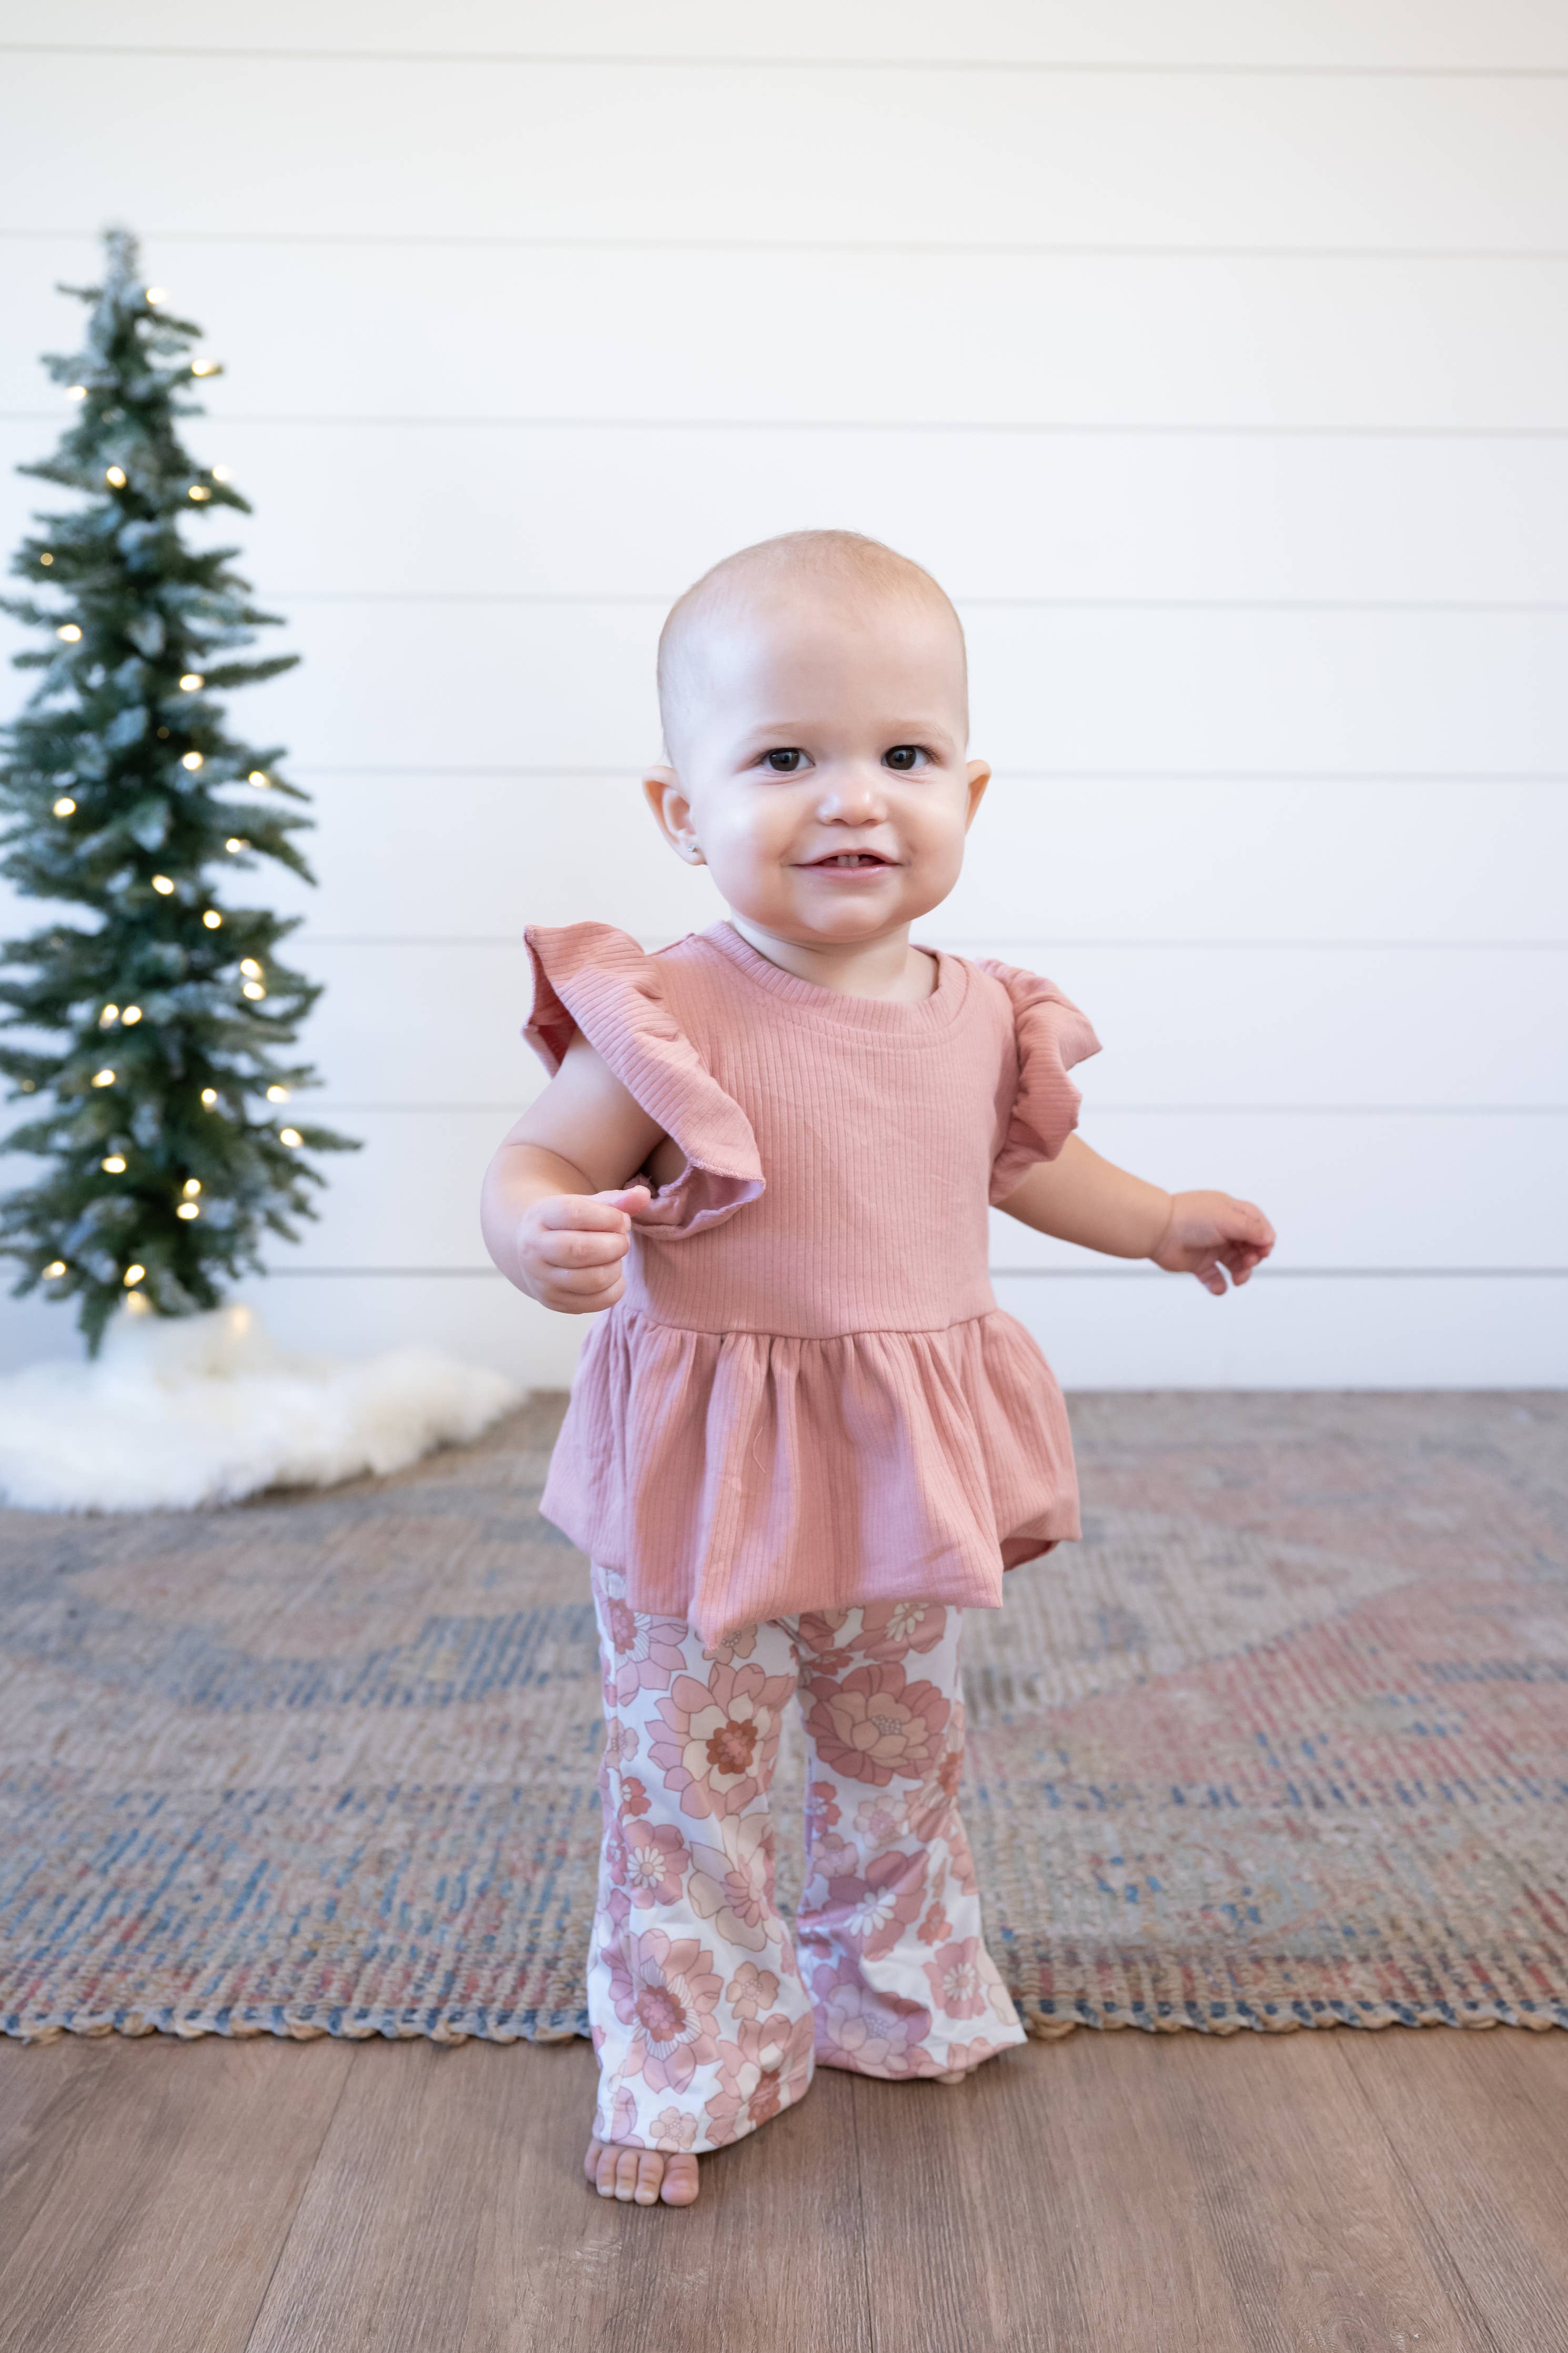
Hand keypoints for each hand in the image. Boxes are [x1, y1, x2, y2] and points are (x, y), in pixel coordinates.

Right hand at [515, 1186, 650, 1313]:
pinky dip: (615, 1288)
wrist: (530, 1251)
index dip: (609, 1217)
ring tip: (615, 1257)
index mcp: (540, 1216)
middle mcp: (534, 1250)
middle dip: (615, 1245)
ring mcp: (542, 1280)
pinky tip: (612, 1275)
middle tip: (622, 1241)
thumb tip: (643, 1195)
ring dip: (616, 1267)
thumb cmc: (566, 1224)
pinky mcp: (555, 1302)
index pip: (574, 1214)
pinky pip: (597, 1301)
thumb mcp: (585, 1205)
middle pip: (581, 1250)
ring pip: (592, 1279)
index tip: (623, 1220)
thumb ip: (616, 1200)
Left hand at [1150, 1190, 1274, 1296]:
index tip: (1264, 1250)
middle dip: (1254, 1258)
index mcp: (1231, 1213)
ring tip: (1237, 1279)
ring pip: (1235, 1264)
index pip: (1257, 1225)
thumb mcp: (1228, 1218)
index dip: (1264, 1238)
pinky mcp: (1198, 1264)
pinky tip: (1218, 1286)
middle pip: (1249, 1247)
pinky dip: (1219, 1285)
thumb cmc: (1190, 1218)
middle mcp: (1222, 1229)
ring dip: (1241, 1273)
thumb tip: (1270, 1239)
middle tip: (1247, 1262)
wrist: (1157, 1230)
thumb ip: (1252, 1229)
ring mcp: (1210, 1247)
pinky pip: (1214, 1278)